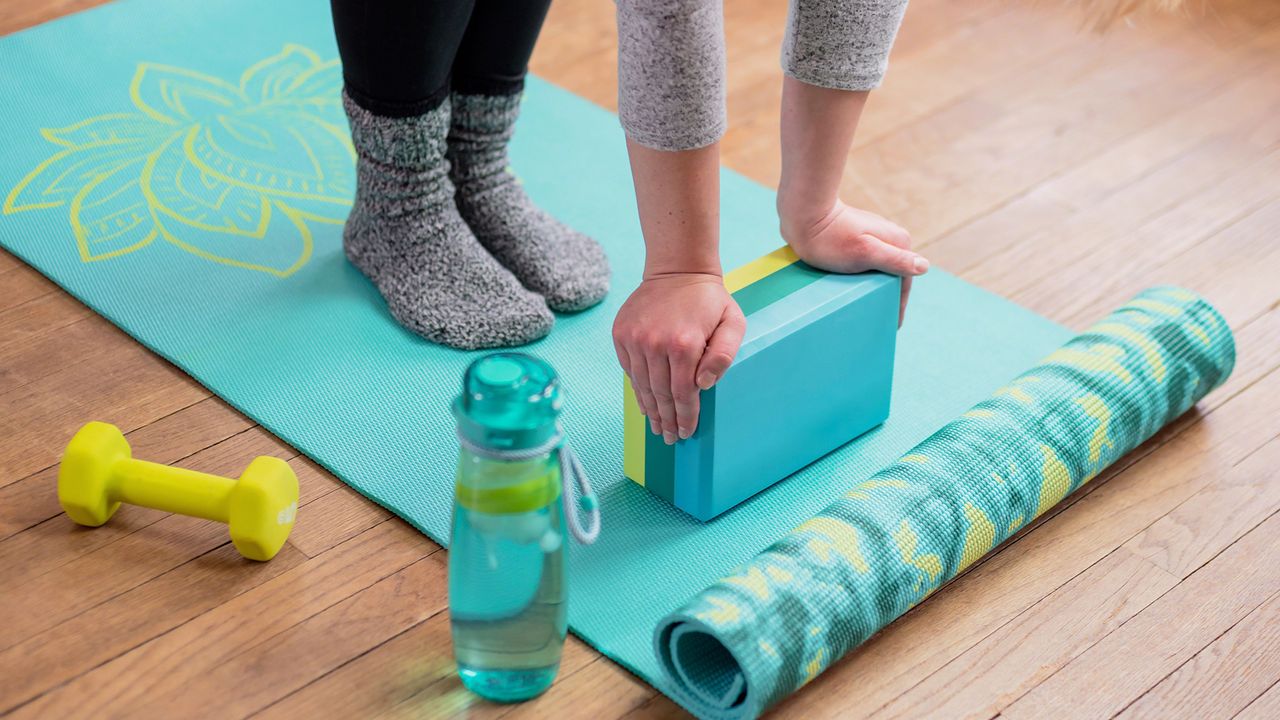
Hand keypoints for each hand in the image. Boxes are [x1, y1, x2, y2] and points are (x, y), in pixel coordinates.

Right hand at [612, 273, 746, 443]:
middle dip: (666, 420)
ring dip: (650, 410)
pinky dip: (637, 389)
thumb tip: (703, 385)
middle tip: (669, 438)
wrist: (677, 270)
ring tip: (657, 426)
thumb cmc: (709, 300)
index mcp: (683, 344)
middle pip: (660, 394)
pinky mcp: (621, 334)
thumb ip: (724, 356)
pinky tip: (645, 402)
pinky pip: (629, 371)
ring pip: (641, 386)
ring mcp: (634, 339)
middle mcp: (654, 344)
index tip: (685, 433)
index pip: (683, 393)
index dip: (685, 417)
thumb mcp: (732, 323)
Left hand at [780, 200, 927, 323]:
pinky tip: (853, 286)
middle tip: (879, 320)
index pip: (905, 280)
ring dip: (875, 286)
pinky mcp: (857, 237)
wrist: (804, 214)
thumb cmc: (831, 238)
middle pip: (893, 274)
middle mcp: (891, 237)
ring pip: (879, 268)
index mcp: (899, 241)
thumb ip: (895, 260)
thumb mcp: (865, 253)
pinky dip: (863, 276)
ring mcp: (874, 236)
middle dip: (888, 296)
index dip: (899, 306)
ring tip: (866, 307)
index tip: (893, 326)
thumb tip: (924, 267)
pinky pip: (865, 262)